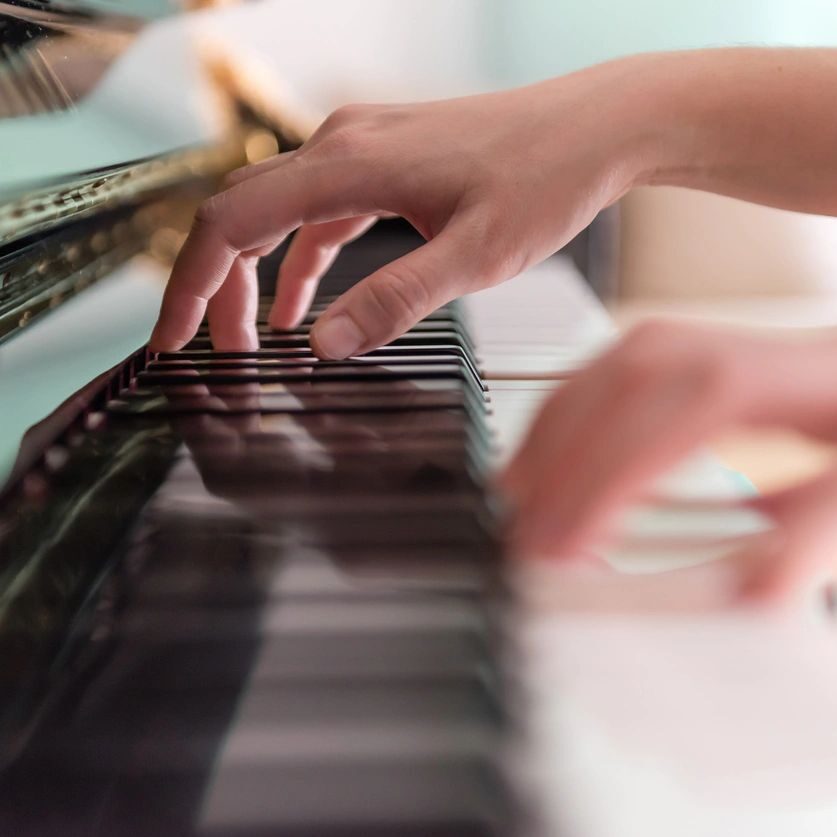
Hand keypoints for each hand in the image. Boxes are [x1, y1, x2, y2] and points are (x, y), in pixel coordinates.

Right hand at [149, 59, 648, 355]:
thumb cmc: (545, 179)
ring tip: (250, 340)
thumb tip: (324, 343)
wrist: (595, 128)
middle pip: (240, 216)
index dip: (192, 284)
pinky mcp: (384, 162)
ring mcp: (361, 149)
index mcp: (348, 163)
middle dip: (216, 289)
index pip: (232, 222)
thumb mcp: (475, 255)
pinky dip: (298, 261)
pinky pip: (318, 214)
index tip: (173, 339)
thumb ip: (397, 298)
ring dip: (254, 278)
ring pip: (275, 215)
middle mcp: (342, 145)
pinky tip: (300, 304)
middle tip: (217, 355)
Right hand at [501, 321, 836, 602]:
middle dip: (562, 465)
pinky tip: (543, 458)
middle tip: (530, 533)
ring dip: (548, 441)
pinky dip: (558, 421)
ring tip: (520, 500)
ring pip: (598, 375)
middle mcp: (719, 349)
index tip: (569, 543)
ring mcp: (687, 346)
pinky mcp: (668, 357)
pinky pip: (595, 378)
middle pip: (619, 388)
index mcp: (771, 377)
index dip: (608, 480)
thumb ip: (812, 536)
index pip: (671, 417)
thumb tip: (747, 592)